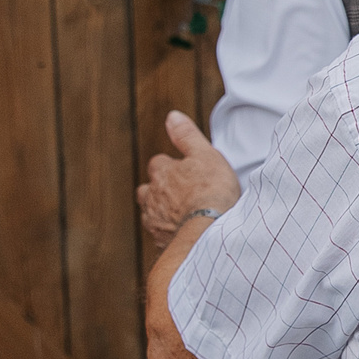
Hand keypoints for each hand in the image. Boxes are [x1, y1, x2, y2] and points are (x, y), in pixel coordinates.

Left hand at [138, 110, 240, 241]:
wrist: (208, 231)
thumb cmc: (211, 191)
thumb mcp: (205, 154)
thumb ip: (186, 135)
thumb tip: (172, 116)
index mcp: (161, 172)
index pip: (159, 163)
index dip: (173, 166)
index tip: (187, 171)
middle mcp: (151, 196)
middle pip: (147, 190)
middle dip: (160, 190)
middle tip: (182, 193)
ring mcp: (154, 221)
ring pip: (151, 213)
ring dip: (162, 212)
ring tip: (181, 215)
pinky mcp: (160, 242)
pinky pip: (161, 235)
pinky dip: (169, 233)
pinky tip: (183, 234)